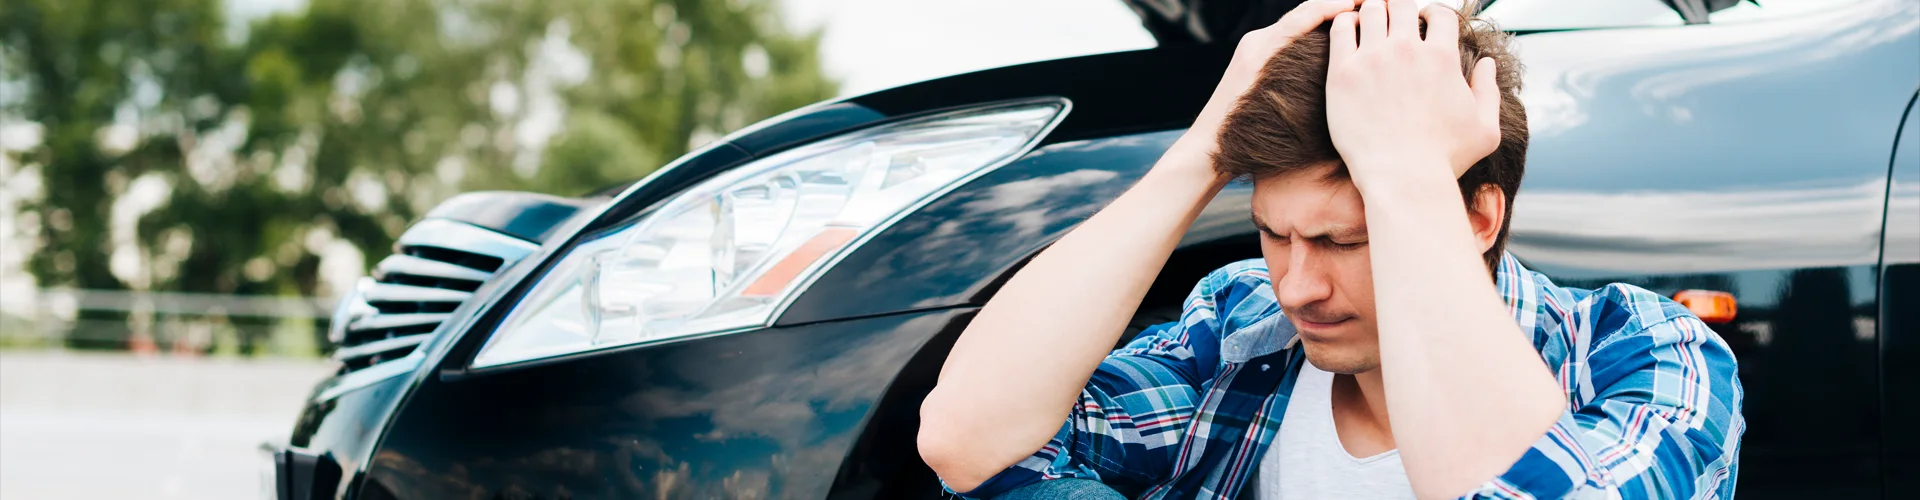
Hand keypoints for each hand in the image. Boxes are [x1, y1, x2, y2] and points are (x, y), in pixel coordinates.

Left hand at [1175, 0, 1362, 157]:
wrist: (1209, 147)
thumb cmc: (1243, 135)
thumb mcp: (1282, 104)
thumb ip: (1306, 74)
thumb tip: (1338, 52)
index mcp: (1263, 46)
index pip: (1308, 12)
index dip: (1337, 4)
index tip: (1363, 3)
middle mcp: (1256, 41)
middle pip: (1303, 14)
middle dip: (1335, 9)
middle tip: (1365, 11)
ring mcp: (1252, 50)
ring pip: (1295, 26)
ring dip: (1323, 23)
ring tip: (1354, 26)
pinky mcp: (1252, 60)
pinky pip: (1286, 40)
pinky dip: (1309, 38)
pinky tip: (1330, 50)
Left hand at [1324, 0, 1500, 186]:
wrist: (1402, 179)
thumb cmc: (1444, 160)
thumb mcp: (1486, 129)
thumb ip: (1490, 91)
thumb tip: (1486, 63)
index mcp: (1442, 57)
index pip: (1439, 13)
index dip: (1432, 16)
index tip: (1423, 27)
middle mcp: (1407, 50)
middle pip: (1401, 3)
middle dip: (1400, 10)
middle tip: (1394, 24)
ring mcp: (1373, 59)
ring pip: (1370, 10)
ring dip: (1373, 13)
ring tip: (1370, 26)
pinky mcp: (1343, 73)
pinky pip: (1339, 29)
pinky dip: (1345, 23)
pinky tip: (1348, 33)